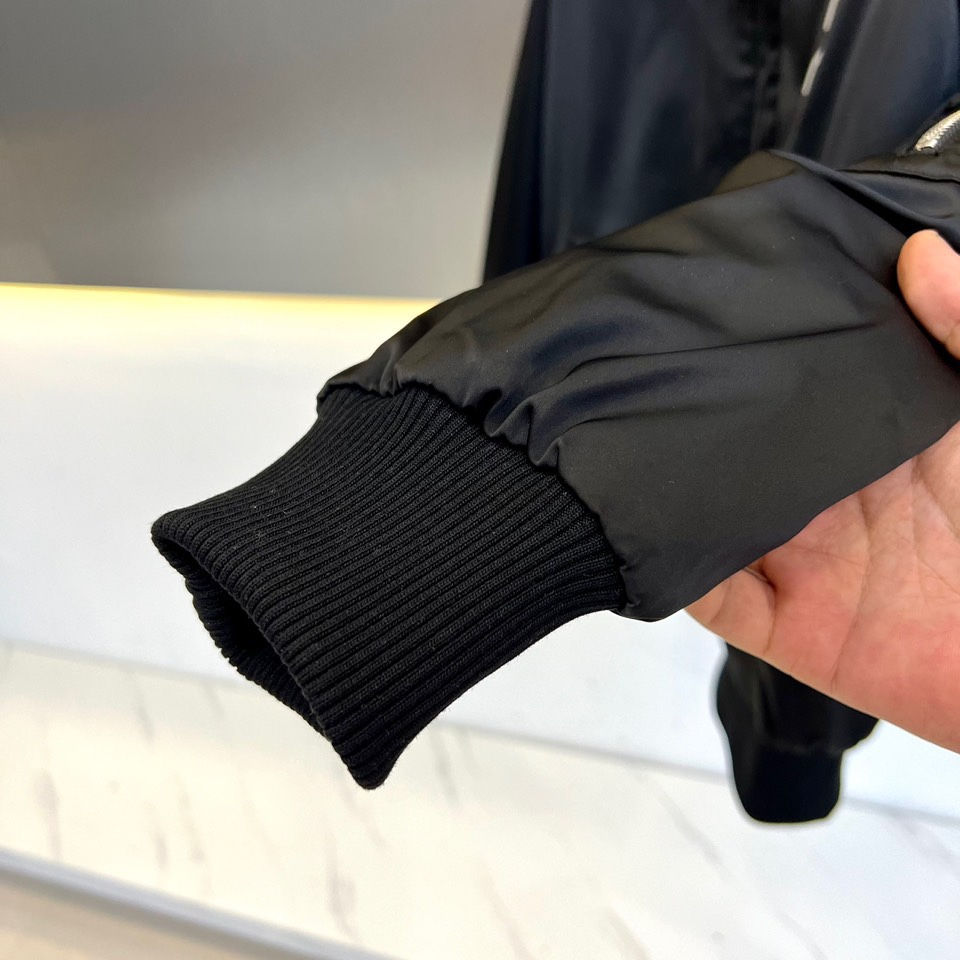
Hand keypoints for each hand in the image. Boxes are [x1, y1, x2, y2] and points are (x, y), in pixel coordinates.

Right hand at [686, 230, 959, 752]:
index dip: (744, 352)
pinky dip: (677, 570)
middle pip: (732, 449)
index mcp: (872, 437)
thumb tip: (918, 253)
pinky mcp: (787, 626)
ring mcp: (800, 560)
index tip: (700, 305)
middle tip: (634, 367)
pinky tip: (651, 531)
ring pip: (709, 516)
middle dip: (685, 416)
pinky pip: (713, 597)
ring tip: (625, 443)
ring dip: (669, 489)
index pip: (788, 386)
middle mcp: (823, 494)